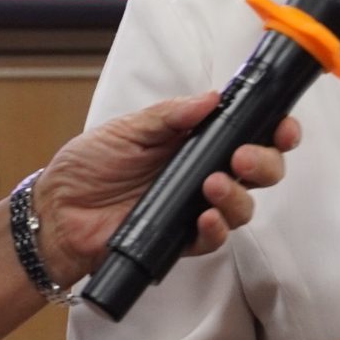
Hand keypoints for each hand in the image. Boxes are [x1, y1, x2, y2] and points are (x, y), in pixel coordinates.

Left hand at [32, 93, 301, 283]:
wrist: (57, 210)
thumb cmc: (90, 165)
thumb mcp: (128, 129)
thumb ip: (170, 115)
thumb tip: (213, 98)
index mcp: (197, 142)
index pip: (251, 134)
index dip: (276, 131)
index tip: (283, 127)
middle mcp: (205, 175)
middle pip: (260, 172)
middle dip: (265, 163)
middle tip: (243, 158)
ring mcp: (196, 209)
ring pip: (244, 208)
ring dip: (238, 197)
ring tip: (213, 186)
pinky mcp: (181, 240)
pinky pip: (214, 239)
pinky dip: (215, 229)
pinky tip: (204, 218)